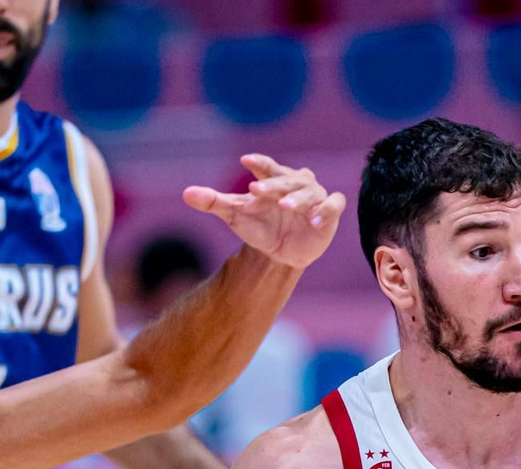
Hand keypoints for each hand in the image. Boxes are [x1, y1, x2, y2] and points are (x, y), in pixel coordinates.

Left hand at [183, 154, 344, 269]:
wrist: (279, 253)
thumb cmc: (258, 227)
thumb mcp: (234, 215)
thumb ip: (213, 202)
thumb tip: (186, 194)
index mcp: (274, 179)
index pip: (267, 166)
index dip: (259, 162)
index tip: (245, 161)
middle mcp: (297, 183)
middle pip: (287, 178)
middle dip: (274, 184)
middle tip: (256, 190)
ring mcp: (315, 197)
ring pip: (311, 191)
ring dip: (298, 198)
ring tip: (284, 206)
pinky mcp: (330, 214)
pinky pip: (334, 205)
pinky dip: (327, 210)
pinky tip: (315, 220)